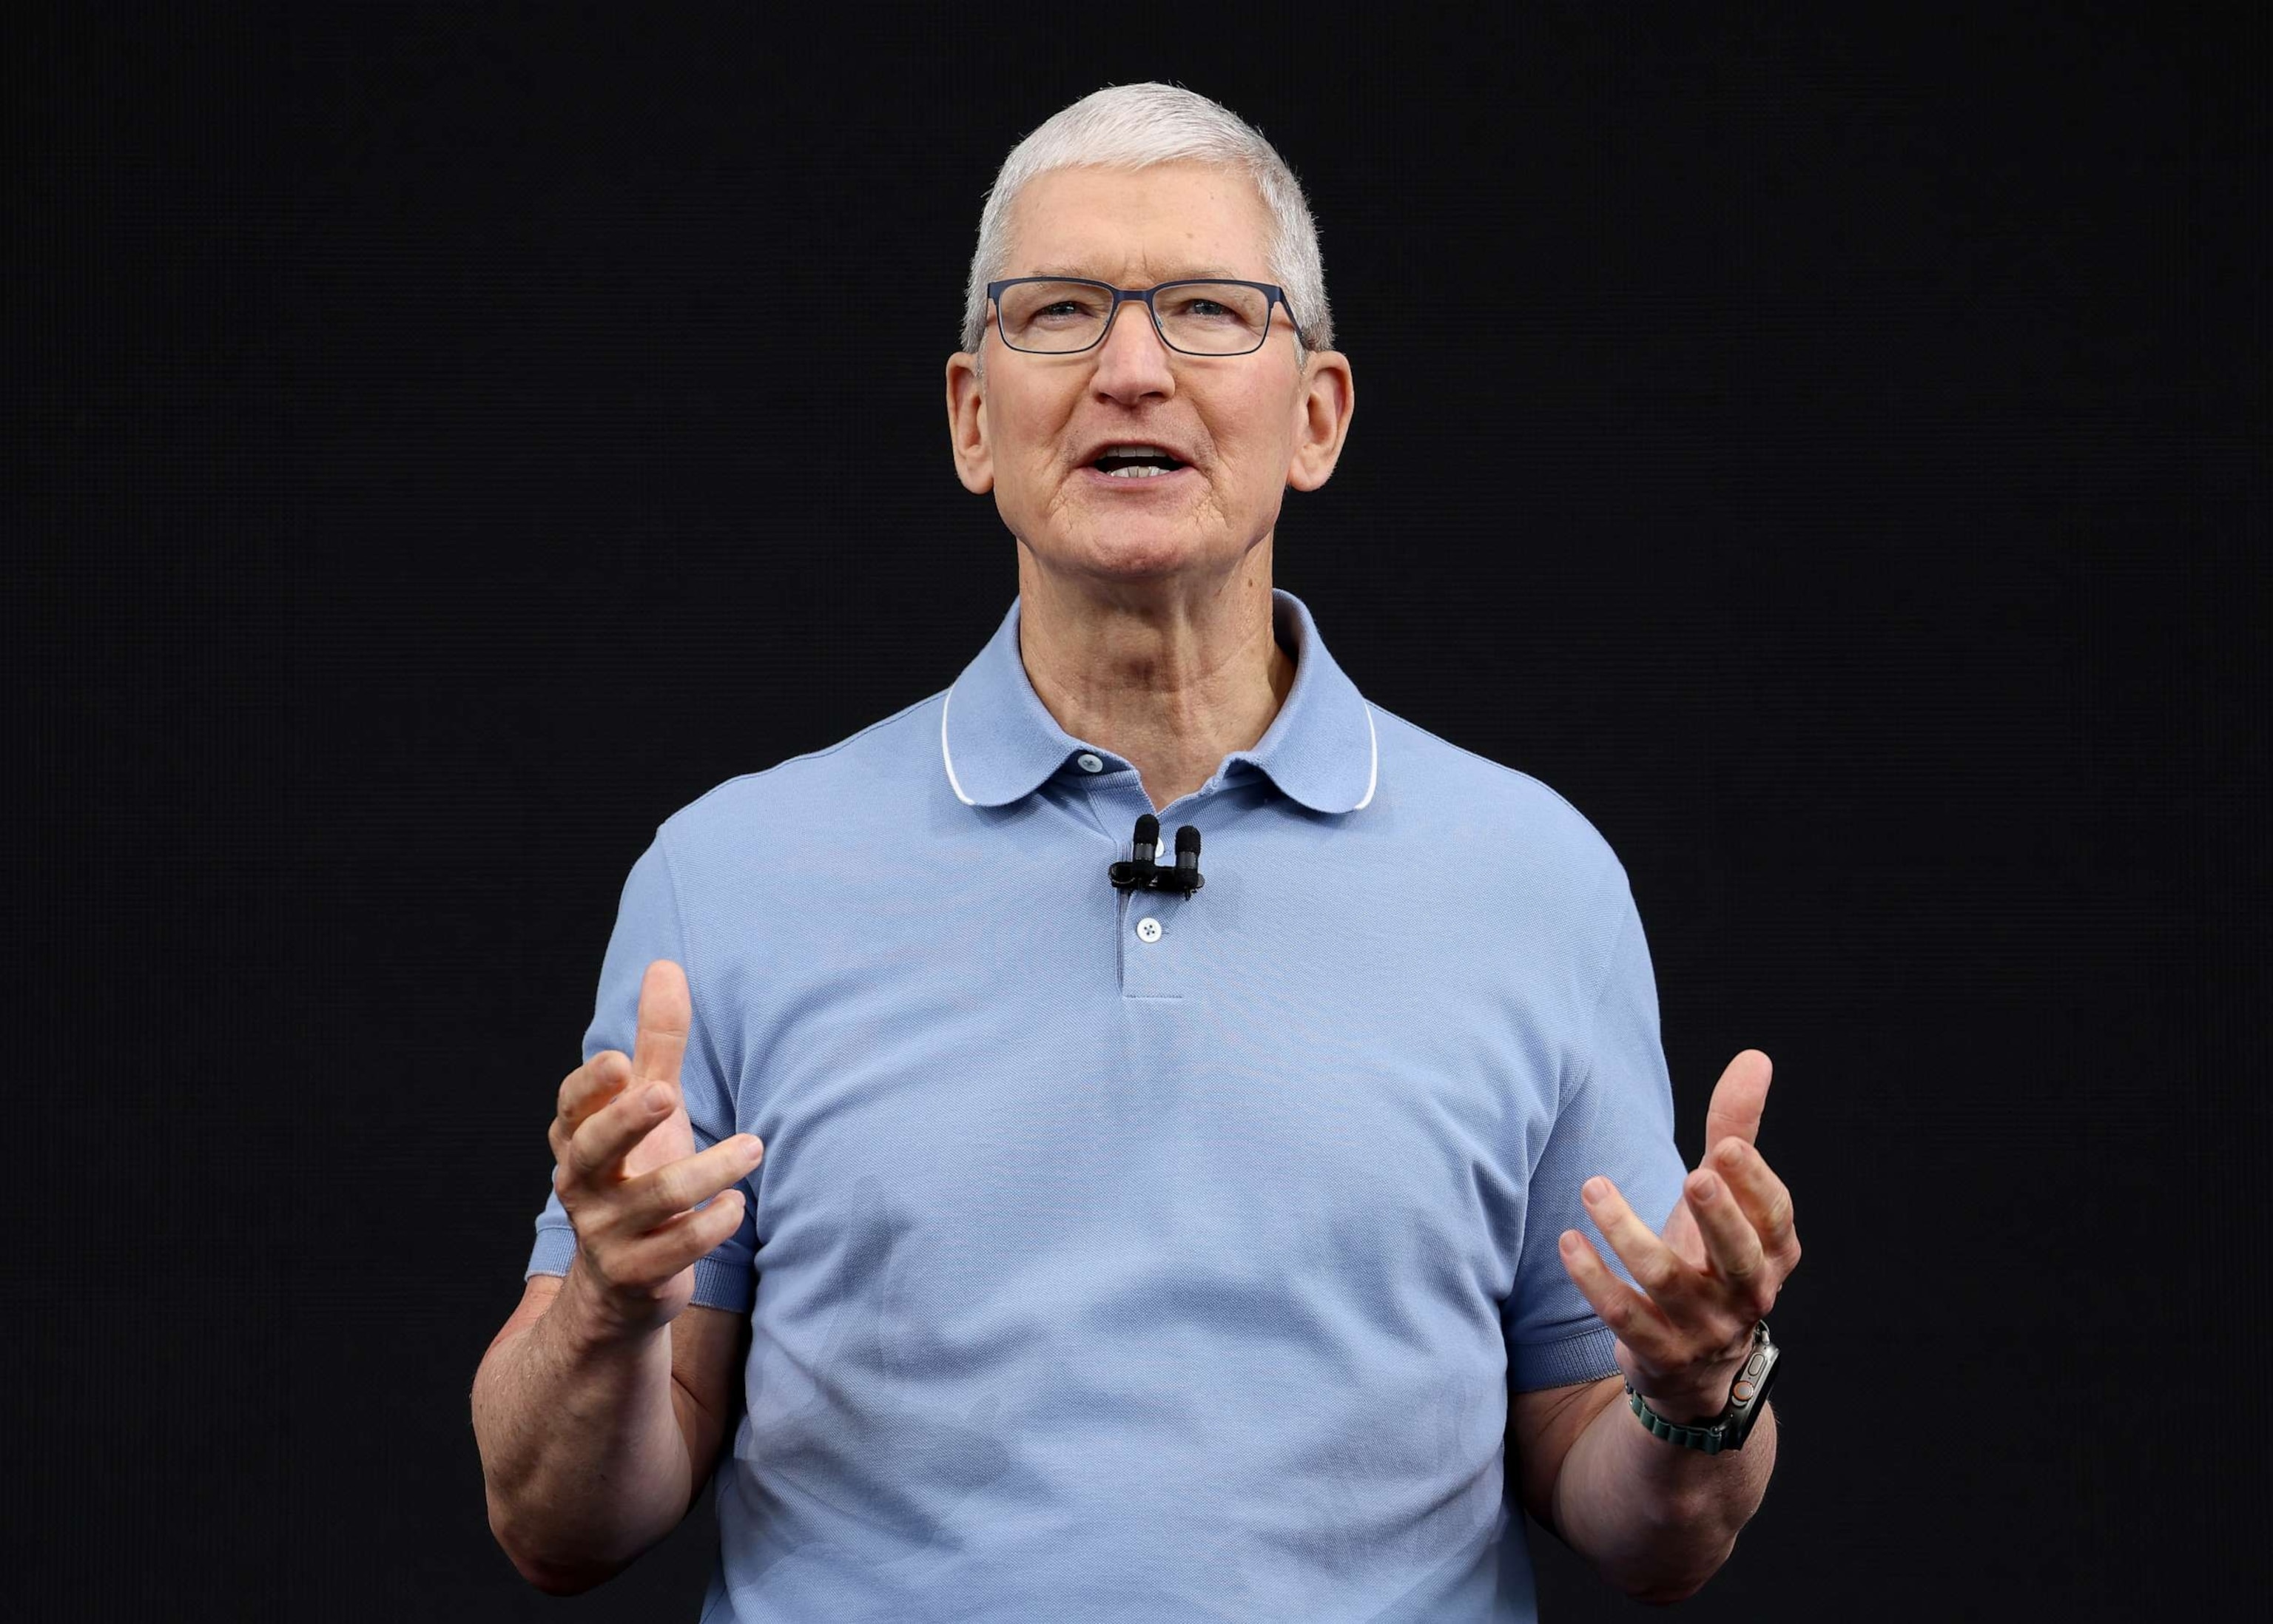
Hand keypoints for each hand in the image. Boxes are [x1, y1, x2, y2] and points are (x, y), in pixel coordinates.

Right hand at [547, 959, 765, 1340]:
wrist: (620, 1284)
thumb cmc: (637, 1173)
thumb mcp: (648, 1107)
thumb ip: (658, 1043)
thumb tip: (665, 965)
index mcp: (580, 1138)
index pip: (572, 1107)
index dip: (591, 1087)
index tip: (621, 1062)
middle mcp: (582, 1183)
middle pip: (594, 1150)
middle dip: (627, 1121)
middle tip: (666, 1095)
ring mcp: (606, 1232)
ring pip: (653, 1199)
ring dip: (708, 1170)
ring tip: (754, 1146)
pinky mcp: (637, 1274)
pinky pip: (675, 1250)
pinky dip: (710, 1226)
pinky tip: (737, 1205)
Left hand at [1556, 1048, 1800, 1423]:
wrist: (1698, 1368)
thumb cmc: (1711, 1258)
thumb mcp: (1727, 1199)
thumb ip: (1736, 1131)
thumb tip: (1755, 1058)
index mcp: (1772, 1253)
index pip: (1773, 1217)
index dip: (1755, 1183)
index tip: (1728, 1147)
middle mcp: (1746, 1294)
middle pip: (1737, 1256)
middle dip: (1717, 1217)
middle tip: (1694, 1175)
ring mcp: (1703, 1329)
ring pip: (1667, 1280)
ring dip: (1627, 1232)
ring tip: (1593, 1188)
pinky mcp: (1658, 1352)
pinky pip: (1624, 1316)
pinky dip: (1594, 1280)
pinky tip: (1569, 1242)